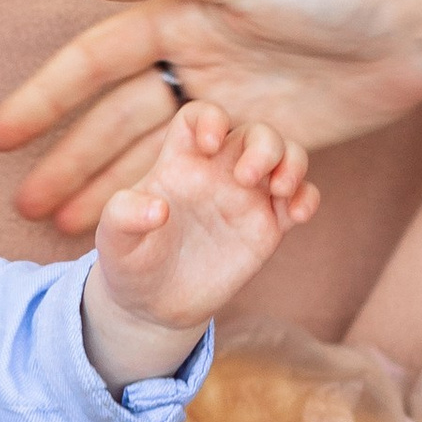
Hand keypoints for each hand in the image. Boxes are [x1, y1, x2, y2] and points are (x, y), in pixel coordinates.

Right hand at [0, 0, 421, 233]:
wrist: (415, 22)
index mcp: (180, 13)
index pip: (95, 63)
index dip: (46, 99)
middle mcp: (198, 58)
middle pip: (116, 120)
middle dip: (69, 162)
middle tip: (22, 206)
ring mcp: (232, 103)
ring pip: (154, 156)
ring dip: (110, 190)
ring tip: (64, 229)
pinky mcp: (269, 138)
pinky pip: (207, 177)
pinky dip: (173, 201)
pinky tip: (144, 228)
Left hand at [83, 102, 316, 385]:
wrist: (154, 305)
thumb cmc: (130, 262)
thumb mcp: (114, 242)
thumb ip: (124, 217)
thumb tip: (159, 208)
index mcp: (181, 162)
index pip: (201, 117)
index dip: (210, 118)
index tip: (209, 144)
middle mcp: (219, 171)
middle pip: (255, 132)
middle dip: (262, 144)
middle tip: (247, 177)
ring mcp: (247, 196)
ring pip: (286, 156)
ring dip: (292, 163)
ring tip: (279, 190)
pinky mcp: (268, 226)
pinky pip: (300, 198)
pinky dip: (307, 198)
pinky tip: (295, 216)